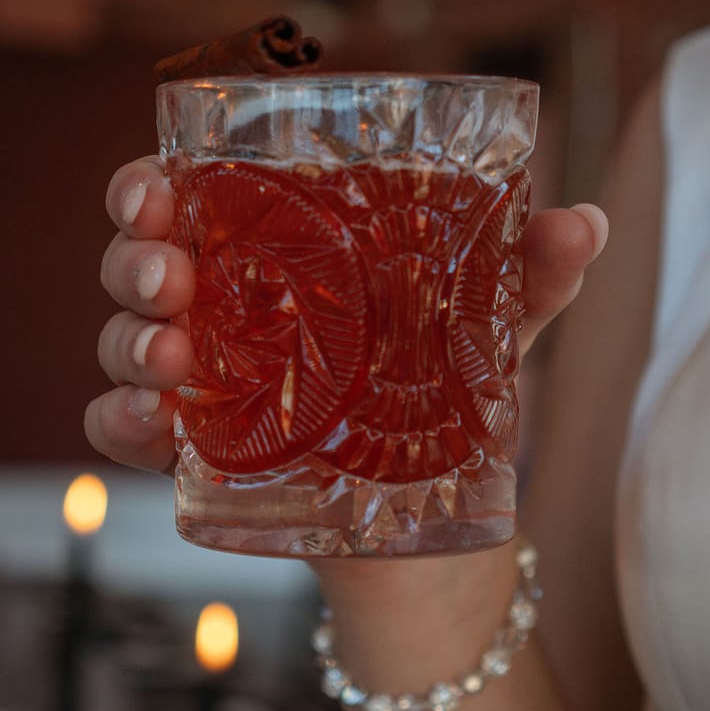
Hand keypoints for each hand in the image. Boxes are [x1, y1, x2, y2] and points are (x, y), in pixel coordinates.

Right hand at [85, 157, 609, 476]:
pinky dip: (124, 424)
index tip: (158, 185)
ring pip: (124, 341)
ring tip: (170, 358)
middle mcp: (217, 304)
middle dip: (135, 260)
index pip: (182, 194)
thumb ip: (529, 273)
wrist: (434, 528)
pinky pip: (126, 432)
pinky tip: (152, 425)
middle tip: (170, 276)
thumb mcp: (489, 330)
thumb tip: (585, 222)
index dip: (148, 181)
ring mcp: (199, 380)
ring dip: (130, 341)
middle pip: (139, 260)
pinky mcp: (195, 456)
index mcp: (269, 248)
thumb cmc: (445, 393)